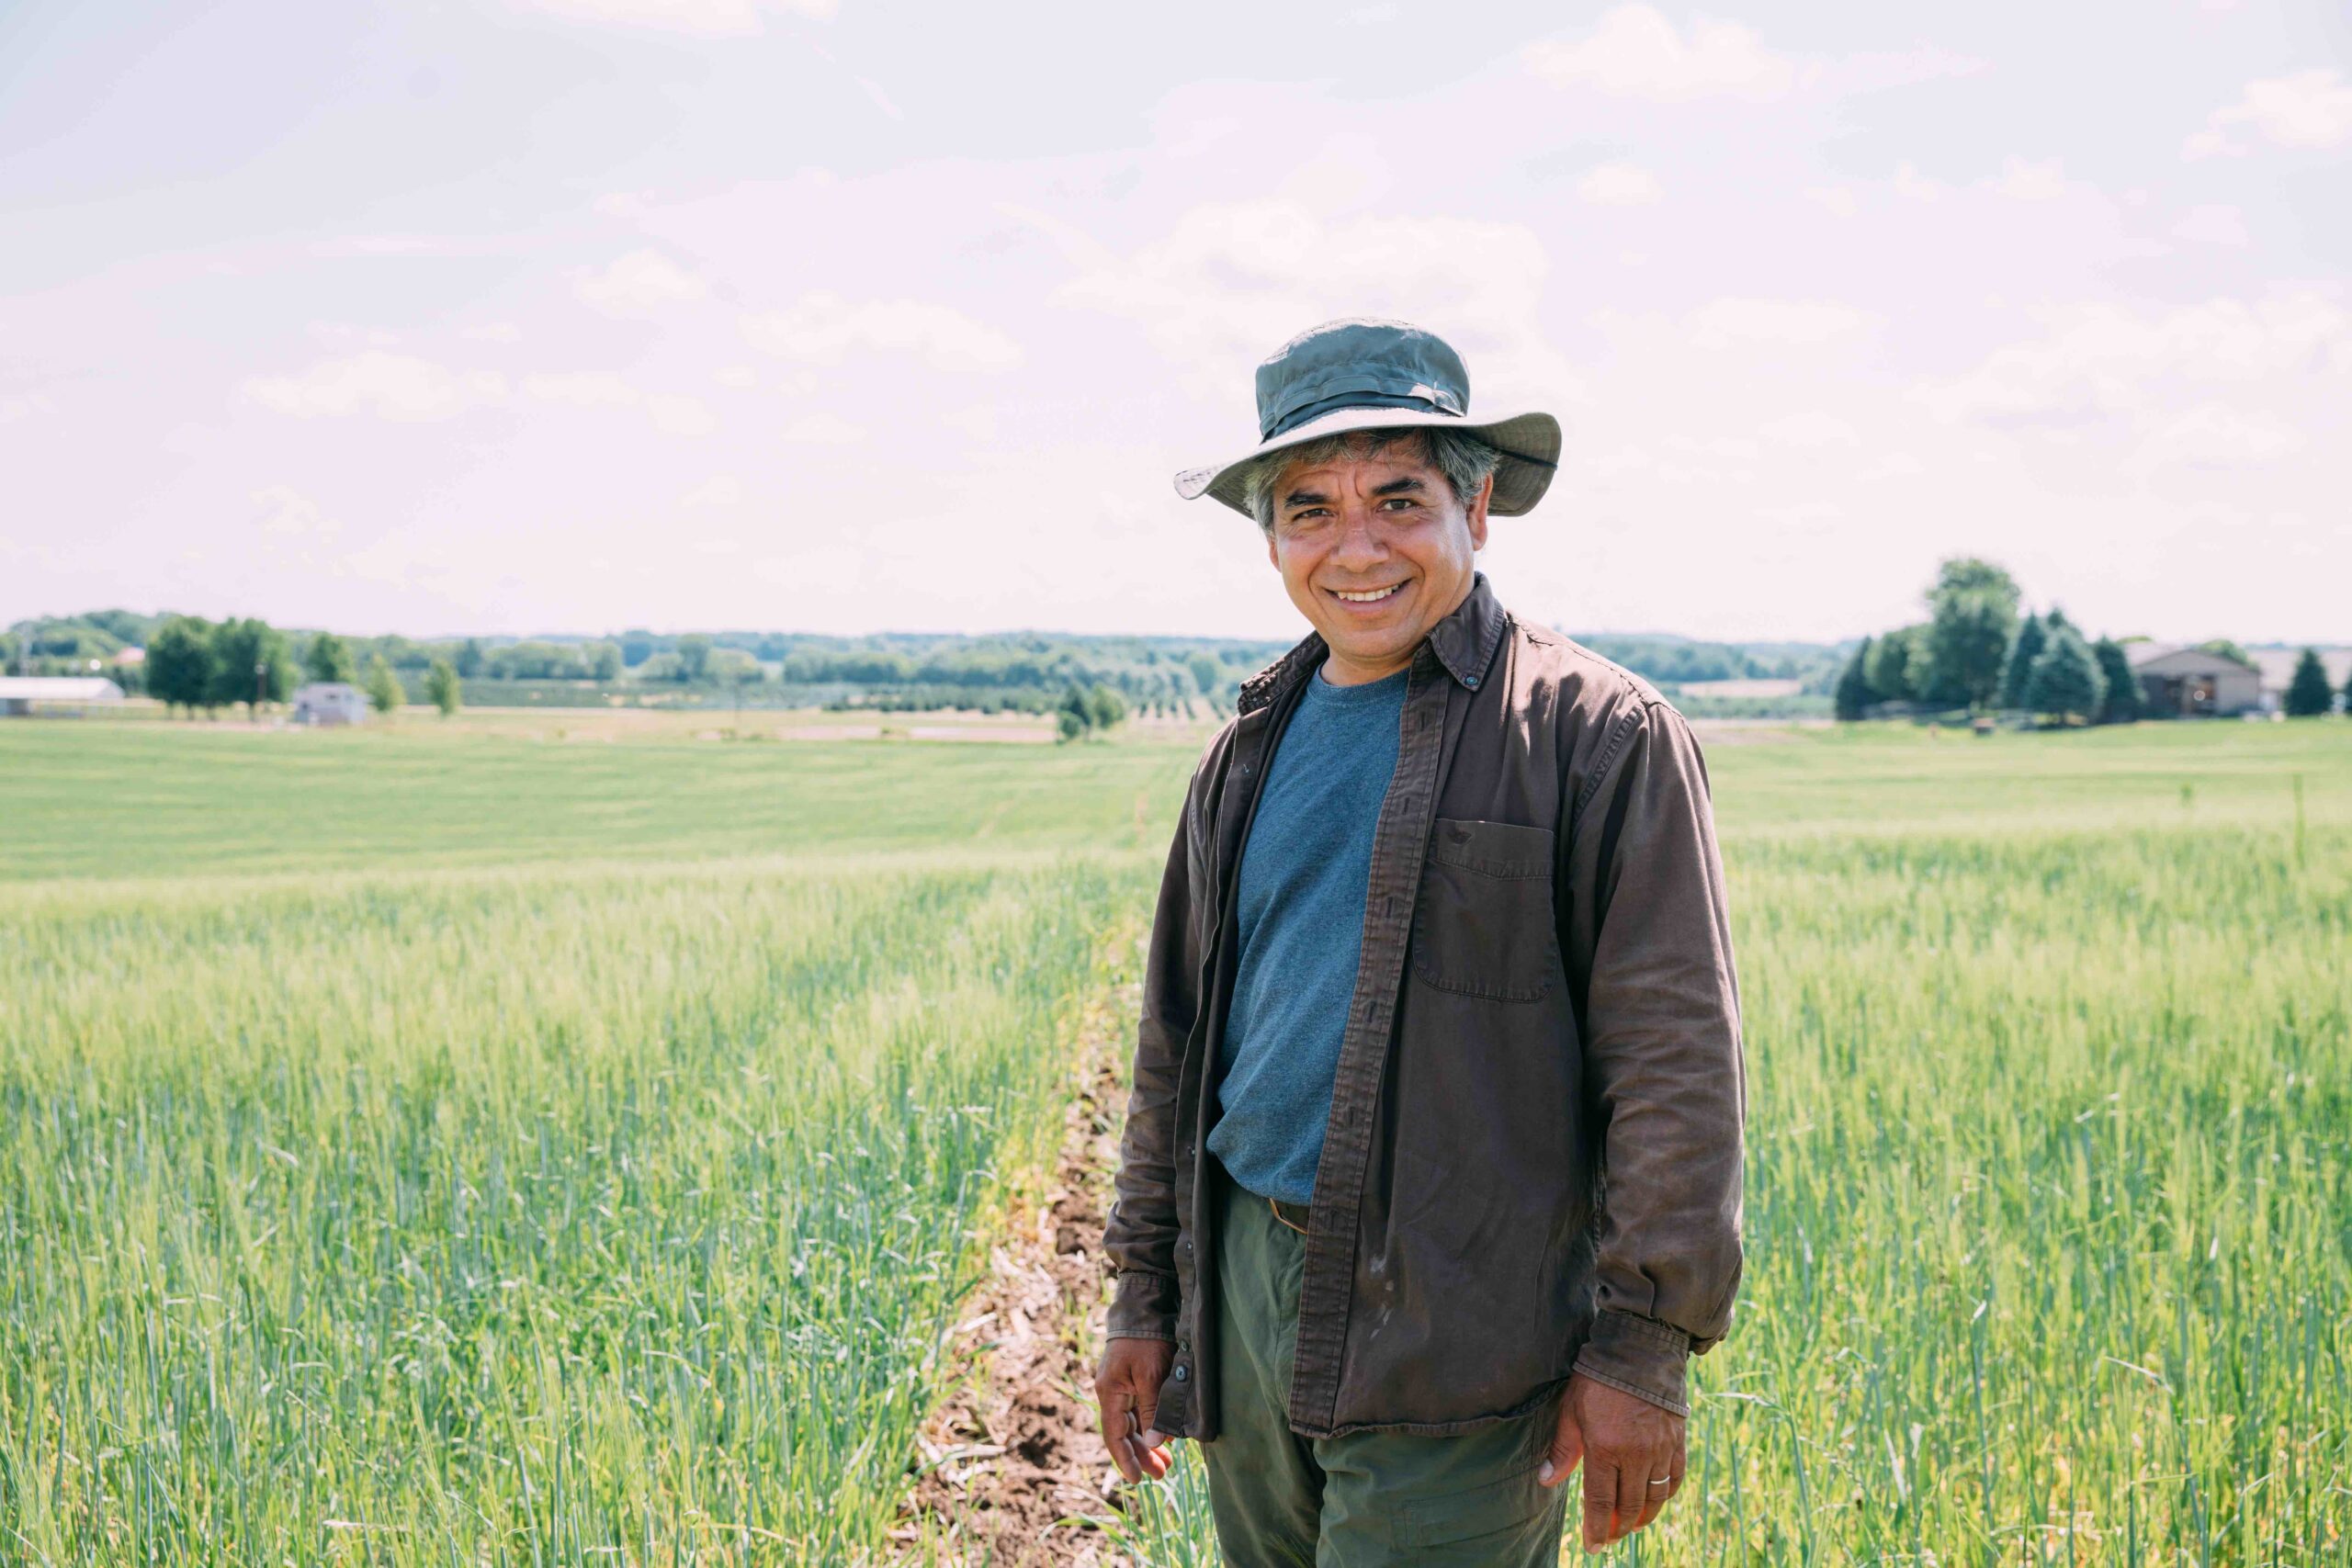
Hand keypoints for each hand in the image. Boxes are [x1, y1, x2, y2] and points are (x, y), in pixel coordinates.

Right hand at [1093, 1337, 1174, 1482]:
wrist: (1144, 1308)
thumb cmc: (1145, 1340)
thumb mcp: (1150, 1375)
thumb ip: (1151, 1410)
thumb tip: (1153, 1443)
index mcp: (1110, 1393)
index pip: (1114, 1436)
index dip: (1125, 1459)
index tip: (1136, 1480)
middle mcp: (1112, 1393)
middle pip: (1124, 1433)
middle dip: (1142, 1455)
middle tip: (1162, 1474)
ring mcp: (1121, 1386)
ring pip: (1133, 1424)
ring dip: (1148, 1443)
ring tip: (1166, 1462)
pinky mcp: (1133, 1380)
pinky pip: (1139, 1411)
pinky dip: (1150, 1426)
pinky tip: (1164, 1437)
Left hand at [1537, 1372, 1685, 1549]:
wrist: (1639, 1350)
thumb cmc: (1597, 1379)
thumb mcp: (1571, 1411)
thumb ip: (1562, 1450)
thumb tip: (1546, 1481)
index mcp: (1605, 1449)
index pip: (1601, 1502)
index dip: (1597, 1528)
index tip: (1593, 1546)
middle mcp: (1635, 1455)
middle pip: (1630, 1505)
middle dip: (1619, 1527)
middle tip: (1610, 1536)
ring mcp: (1659, 1449)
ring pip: (1655, 1497)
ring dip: (1644, 1516)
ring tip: (1632, 1524)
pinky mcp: (1677, 1441)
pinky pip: (1675, 1478)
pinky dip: (1666, 1494)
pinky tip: (1656, 1499)